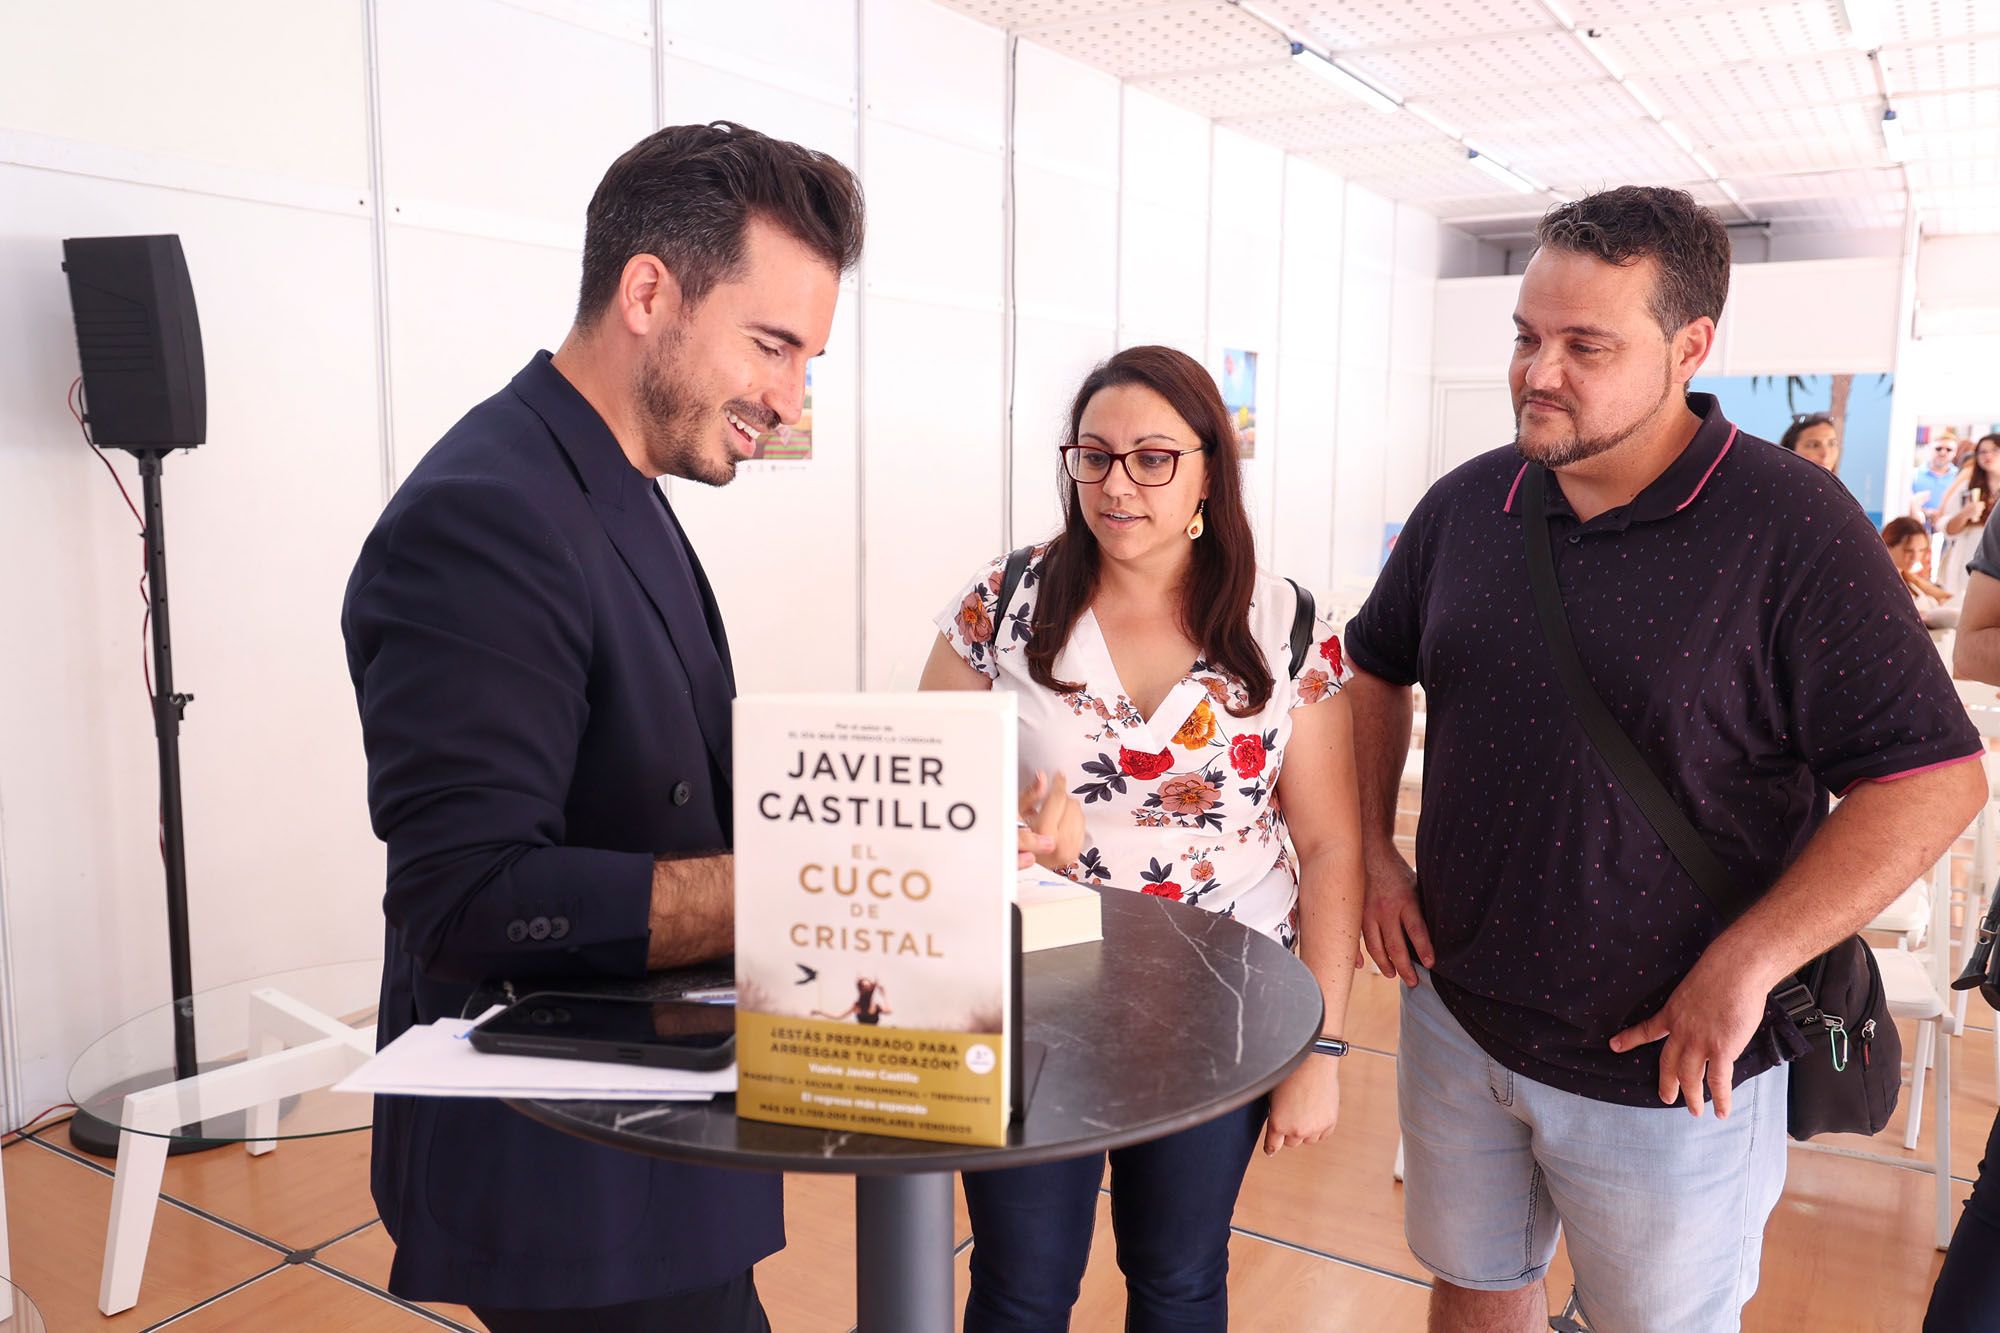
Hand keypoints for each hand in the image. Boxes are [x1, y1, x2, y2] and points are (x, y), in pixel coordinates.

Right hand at [1019, 770, 1083, 869]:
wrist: (1029, 861)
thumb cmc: (1020, 840)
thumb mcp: (1019, 814)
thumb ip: (1031, 794)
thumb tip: (1042, 777)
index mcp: (1043, 831)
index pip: (1058, 798)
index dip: (1058, 784)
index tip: (1058, 776)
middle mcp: (1059, 842)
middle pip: (1071, 804)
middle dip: (1060, 799)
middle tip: (1049, 804)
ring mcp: (1070, 848)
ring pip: (1079, 812)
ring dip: (1068, 809)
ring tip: (1054, 815)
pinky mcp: (1076, 851)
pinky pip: (1082, 825)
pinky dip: (1074, 821)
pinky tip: (1061, 824)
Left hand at [1263, 1052, 1340, 1154]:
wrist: (1314, 1061)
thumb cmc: (1291, 1073)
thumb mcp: (1273, 1096)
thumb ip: (1275, 1114)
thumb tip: (1275, 1125)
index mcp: (1278, 1123)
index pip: (1272, 1146)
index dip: (1271, 1147)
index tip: (1271, 1148)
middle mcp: (1296, 1129)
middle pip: (1291, 1143)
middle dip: (1290, 1133)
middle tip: (1291, 1116)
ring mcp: (1314, 1128)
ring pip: (1308, 1140)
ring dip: (1306, 1130)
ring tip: (1305, 1110)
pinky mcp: (1330, 1123)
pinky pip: (1323, 1134)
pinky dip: (1320, 1127)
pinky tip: (1317, 1112)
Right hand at [1357, 847, 1432, 986]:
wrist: (1369, 851)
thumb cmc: (1396, 870)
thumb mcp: (1415, 885)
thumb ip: (1420, 907)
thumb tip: (1435, 931)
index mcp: (1405, 900)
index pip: (1417, 931)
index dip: (1424, 950)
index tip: (1431, 964)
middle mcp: (1385, 909)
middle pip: (1396, 946)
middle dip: (1405, 968)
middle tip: (1413, 982)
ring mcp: (1367, 912)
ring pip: (1375, 947)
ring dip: (1385, 964)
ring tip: (1392, 974)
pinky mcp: (1354, 913)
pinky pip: (1354, 939)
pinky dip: (1357, 954)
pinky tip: (1363, 965)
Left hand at [1608, 952, 1770, 1117]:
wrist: (1735, 969)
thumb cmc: (1721, 970)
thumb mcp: (1695, 985)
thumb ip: (1696, 1004)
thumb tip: (1707, 1008)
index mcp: (1673, 1012)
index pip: (1648, 1029)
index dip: (1631, 1038)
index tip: (1614, 1045)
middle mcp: (1681, 1031)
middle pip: (1668, 1063)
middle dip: (1667, 1083)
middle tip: (1666, 1097)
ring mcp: (1700, 1042)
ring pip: (1690, 1077)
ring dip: (1692, 1097)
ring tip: (1694, 1111)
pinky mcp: (1721, 1049)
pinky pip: (1718, 1081)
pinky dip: (1720, 1099)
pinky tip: (1721, 1111)